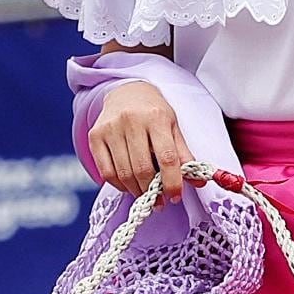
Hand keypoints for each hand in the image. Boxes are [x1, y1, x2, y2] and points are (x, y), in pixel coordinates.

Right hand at [88, 80, 190, 198]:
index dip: (172, 182)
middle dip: (152, 191)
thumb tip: (198, 181)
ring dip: (136, 191)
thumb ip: (184, 155)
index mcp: (156, 118)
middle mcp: (131, 120)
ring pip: (123, 173)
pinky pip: (106, 172)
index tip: (174, 197)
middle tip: (159, 201)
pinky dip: (119, 185)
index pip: (167, 158)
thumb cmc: (153, 112)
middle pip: (142, 169)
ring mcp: (110, 128)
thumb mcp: (173, 127)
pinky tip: (128, 185)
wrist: (127, 91)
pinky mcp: (95, 136)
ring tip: (145, 194)